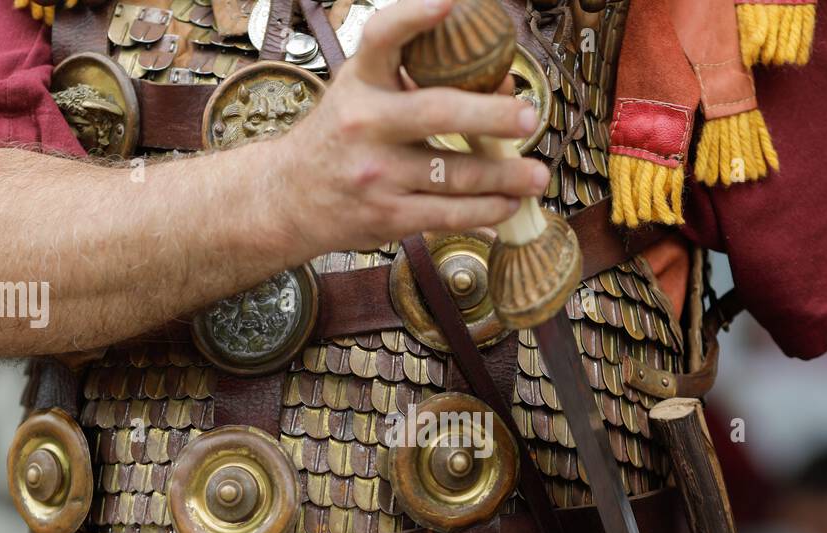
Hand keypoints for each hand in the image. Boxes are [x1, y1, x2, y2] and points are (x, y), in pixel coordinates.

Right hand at [268, 0, 546, 256]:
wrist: (290, 198)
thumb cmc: (341, 138)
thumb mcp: (364, 95)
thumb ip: (418, 84)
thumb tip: (501, 89)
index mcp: (361, 81)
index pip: (384, 37)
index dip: (415, 17)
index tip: (449, 1)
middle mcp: (365, 123)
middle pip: (438, 112)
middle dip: (491, 116)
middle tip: (528, 116)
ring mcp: (377, 174)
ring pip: (455, 174)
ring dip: (505, 177)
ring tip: (536, 176)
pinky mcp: (388, 216)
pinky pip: (449, 214)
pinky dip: (486, 211)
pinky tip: (507, 205)